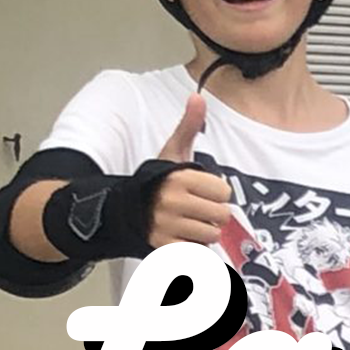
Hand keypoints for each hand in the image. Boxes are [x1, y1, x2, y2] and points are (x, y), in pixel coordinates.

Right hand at [147, 93, 231, 247]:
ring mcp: (166, 226)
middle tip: (195, 209)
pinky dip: (193, 248)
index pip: (224, 192)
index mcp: (179, 177)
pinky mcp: (162, 247)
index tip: (201, 190)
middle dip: (213, 214)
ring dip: (204, 232)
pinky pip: (196, 252)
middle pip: (221, 216)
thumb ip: (189, 126)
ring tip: (187, 222)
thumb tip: (198, 97)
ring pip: (211, 236)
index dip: (216, 192)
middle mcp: (172, 201)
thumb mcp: (172, 150)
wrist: (125, 208)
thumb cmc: (157, 179)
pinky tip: (181, 236)